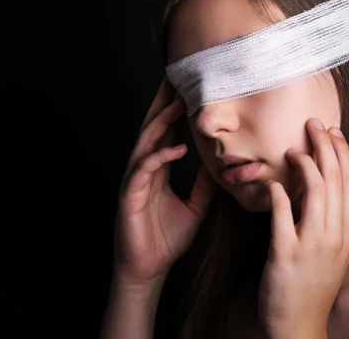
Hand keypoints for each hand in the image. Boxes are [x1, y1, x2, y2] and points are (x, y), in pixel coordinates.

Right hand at [112, 77, 217, 286]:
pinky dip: (160, 156)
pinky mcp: (129, 195)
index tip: (188, 90)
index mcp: (157, 170)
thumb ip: (204, 184)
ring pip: (147, 143)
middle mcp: (143, 170)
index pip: (165, 132)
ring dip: (161, 122)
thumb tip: (218, 164)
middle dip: (163, 103)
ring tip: (177, 104)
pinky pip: (144, 169)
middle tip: (176, 79)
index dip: (174, 110)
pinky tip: (177, 147)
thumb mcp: (195, 206)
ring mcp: (134, 181)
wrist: (149, 269)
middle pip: (152, 129)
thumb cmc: (167, 239)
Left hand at [258, 118, 348, 337]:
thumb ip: (329, 219)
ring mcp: (313, 246)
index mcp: (348, 232)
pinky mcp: (286, 256)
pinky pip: (283, 217)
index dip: (343, 152)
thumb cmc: (312, 285)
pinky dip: (279, 195)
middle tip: (313, 123)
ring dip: (304, 164)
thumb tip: (323, 184)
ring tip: (291, 150)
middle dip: (325, 146)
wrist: (299, 327)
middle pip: (337, 180)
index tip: (333, 130)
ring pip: (317, 192)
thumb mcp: (331, 251)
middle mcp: (336, 236)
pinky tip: (273, 182)